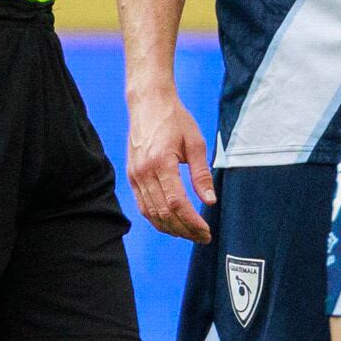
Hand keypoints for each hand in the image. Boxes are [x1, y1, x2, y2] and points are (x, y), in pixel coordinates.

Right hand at [128, 94, 215, 242]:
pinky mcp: (131, 176)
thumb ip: (201, 174)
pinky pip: (142, 205)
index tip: (206, 231)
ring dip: (170, 228)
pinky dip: (157, 219)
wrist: (148, 103)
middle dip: (184, 230)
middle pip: (163, 213)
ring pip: (150, 213)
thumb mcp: (195, 143)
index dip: (192, 222)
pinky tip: (172, 223)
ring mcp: (134, 175)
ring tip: (190, 234)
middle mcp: (144, 172)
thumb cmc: (175, 119)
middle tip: (202, 238)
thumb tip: (209, 201)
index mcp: (160, 163)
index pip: (176, 203)